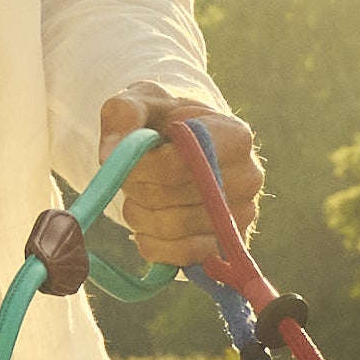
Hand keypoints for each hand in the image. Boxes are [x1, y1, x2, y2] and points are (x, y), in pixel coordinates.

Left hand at [96, 86, 262, 271]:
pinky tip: (146, 227)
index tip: (124, 157)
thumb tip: (110, 155)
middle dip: (139, 187)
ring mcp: (242, 215)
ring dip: (140, 215)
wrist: (182, 149)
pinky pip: (183, 257)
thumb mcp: (142, 102)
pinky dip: (153, 245)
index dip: (144, 165)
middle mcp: (249, 177)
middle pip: (175, 195)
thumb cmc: (164, 122)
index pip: (184, 160)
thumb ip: (124, 115)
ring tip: (139, 196)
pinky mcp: (228, 247)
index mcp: (235, 135)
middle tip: (131, 176)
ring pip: (175, 227)